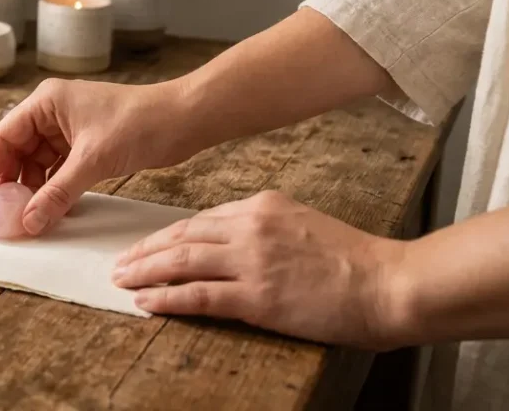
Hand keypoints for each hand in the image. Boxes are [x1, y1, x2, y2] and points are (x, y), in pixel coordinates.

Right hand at [0, 78, 195, 235]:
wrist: (185, 119)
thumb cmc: (140, 123)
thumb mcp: (93, 160)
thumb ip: (58, 192)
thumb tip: (28, 221)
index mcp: (46, 102)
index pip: (4, 137)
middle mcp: (53, 113)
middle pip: (18, 151)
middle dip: (10, 183)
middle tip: (0, 214)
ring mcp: (70, 129)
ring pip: (39, 163)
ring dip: (34, 189)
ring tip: (25, 218)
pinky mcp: (87, 145)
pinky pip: (60, 170)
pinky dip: (55, 189)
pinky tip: (50, 210)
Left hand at [112, 191, 408, 349]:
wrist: (388, 283)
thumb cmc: (354, 260)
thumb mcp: (302, 223)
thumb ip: (263, 228)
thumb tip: (229, 242)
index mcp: (262, 206)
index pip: (200, 219)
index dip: (167, 234)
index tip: (147, 244)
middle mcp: (250, 227)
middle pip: (182, 236)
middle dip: (146, 250)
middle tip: (120, 261)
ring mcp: (251, 261)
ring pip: (181, 262)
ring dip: (145, 271)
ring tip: (121, 280)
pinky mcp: (257, 296)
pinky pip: (197, 295)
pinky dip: (165, 298)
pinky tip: (144, 302)